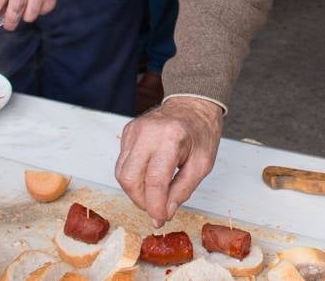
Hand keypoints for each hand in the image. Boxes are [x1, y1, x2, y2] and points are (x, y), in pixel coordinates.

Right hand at [115, 96, 223, 226]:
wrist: (192, 105)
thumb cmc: (201, 133)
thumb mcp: (202, 165)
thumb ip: (183, 190)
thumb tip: (164, 212)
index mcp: (170, 138)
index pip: (154, 181)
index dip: (155, 206)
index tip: (160, 219)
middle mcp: (147, 132)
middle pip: (129, 178)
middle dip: (141, 201)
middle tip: (157, 207)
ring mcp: (134, 130)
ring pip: (121, 173)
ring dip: (135, 191)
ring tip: (154, 193)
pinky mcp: (127, 132)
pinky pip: (122, 163)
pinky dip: (134, 176)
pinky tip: (150, 175)